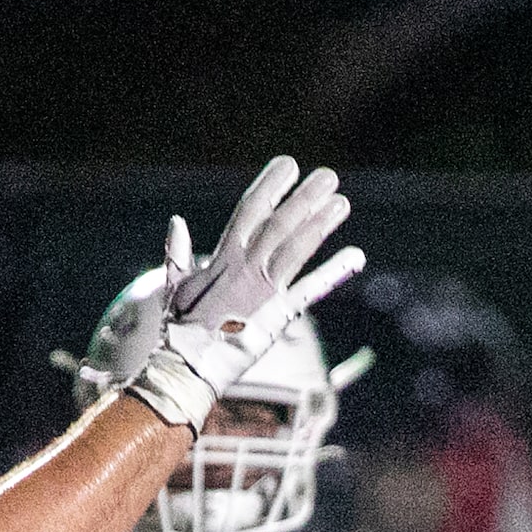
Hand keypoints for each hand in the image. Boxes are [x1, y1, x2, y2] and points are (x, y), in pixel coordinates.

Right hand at [150, 158, 363, 416]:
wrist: (188, 367)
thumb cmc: (179, 331)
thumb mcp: (175, 286)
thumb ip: (177, 253)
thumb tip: (176, 222)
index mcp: (222, 257)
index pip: (250, 209)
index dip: (271, 185)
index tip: (289, 165)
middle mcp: (245, 267)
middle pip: (280, 222)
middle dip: (305, 198)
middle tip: (329, 176)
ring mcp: (263, 290)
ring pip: (296, 247)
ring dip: (321, 224)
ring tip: (342, 202)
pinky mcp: (278, 315)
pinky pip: (311, 290)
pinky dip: (334, 272)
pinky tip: (356, 256)